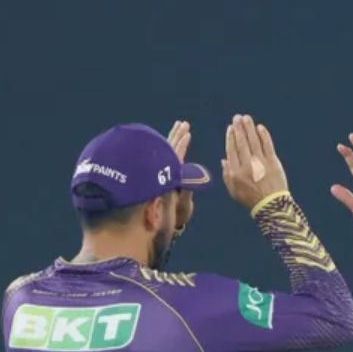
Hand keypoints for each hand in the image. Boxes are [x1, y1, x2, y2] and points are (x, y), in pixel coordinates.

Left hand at [167, 121, 196, 237]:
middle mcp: (162, 172)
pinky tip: (170, 143)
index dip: (182, 143)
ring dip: (172, 138)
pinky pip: (162, 156)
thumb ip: (187, 190)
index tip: (187, 131)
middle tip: (182, 124)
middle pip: (169, 149)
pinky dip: (168, 147)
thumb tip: (196, 174)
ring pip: (164, 151)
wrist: (156, 228)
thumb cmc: (172, 218)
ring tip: (178, 127)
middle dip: (176, 136)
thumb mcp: (182, 206)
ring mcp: (159, 174)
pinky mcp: (158, 177)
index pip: (176, 155)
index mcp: (169, 176)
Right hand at [223, 115, 288, 207]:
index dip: (231, 137)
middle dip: (239, 128)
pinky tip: (260, 127)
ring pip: (253, 141)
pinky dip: (263, 135)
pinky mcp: (272, 162)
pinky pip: (267, 145)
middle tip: (237, 117)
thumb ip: (227, 174)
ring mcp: (260, 163)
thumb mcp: (233, 190)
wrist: (271, 206)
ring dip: (249, 128)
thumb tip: (223, 159)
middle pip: (241, 142)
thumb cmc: (250, 199)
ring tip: (246, 118)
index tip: (230, 128)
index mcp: (235, 172)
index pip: (231, 150)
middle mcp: (247, 165)